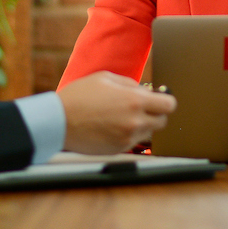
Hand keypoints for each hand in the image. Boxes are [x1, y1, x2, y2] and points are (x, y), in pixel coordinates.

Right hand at [59, 72, 175, 154]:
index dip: (165, 101)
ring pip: (148, 133)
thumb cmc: (79, 96)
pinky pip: (133, 142)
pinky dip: (128, 135)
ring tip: (121, 117)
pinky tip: (112, 127)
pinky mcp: (118, 150)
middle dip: (155, 114)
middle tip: (140, 109)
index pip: (169, 105)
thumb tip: (147, 91)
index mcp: (134, 101)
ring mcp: (127, 138)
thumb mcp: (106, 78)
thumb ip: (130, 84)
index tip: (159, 100)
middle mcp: (135, 121)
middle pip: (162, 122)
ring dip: (142, 125)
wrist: (58, 121)